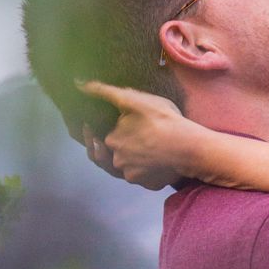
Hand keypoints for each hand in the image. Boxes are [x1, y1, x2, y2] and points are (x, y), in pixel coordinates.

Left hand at [76, 82, 194, 190]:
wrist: (189, 149)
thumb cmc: (163, 121)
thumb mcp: (134, 99)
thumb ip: (106, 92)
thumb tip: (78, 84)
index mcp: (111, 140)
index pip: (104, 135)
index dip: (113, 128)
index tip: (127, 122)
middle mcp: (117, 161)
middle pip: (115, 151)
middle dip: (124, 143)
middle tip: (142, 132)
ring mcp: (132, 175)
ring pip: (128, 165)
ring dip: (134, 157)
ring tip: (150, 143)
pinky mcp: (147, 185)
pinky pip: (142, 176)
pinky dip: (147, 168)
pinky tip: (158, 157)